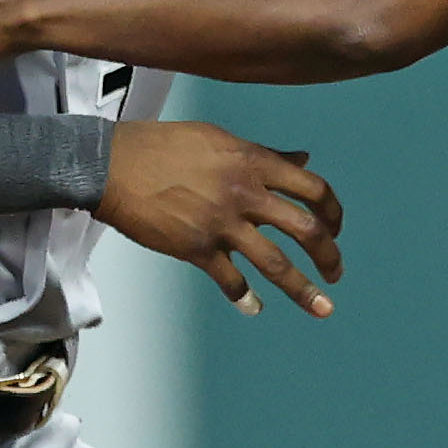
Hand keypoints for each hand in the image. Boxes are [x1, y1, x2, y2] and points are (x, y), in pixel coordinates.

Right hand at [99, 118, 344, 318]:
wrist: (112, 164)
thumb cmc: (163, 147)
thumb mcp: (219, 139)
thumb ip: (264, 154)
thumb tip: (302, 158)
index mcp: (253, 162)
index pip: (312, 188)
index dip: (332, 211)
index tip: (335, 227)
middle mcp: (245, 193)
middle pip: (305, 229)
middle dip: (329, 255)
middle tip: (335, 272)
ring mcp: (222, 223)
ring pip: (276, 262)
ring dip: (304, 289)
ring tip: (322, 307)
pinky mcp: (197, 248)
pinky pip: (231, 281)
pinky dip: (246, 297)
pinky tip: (253, 306)